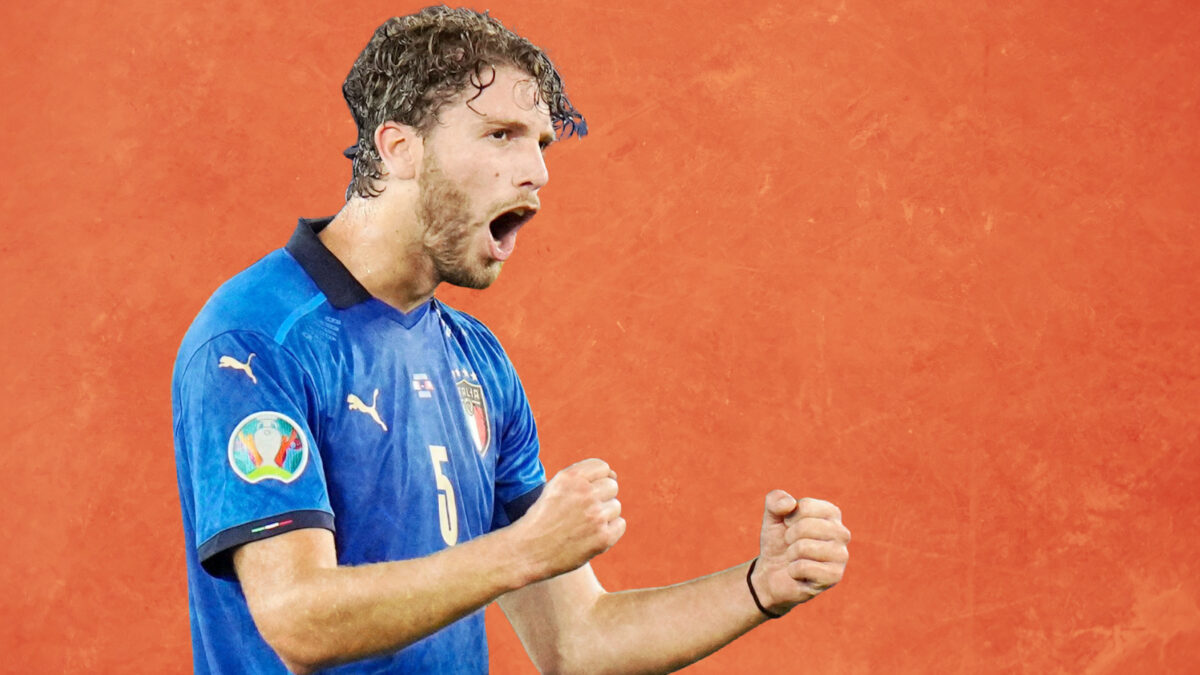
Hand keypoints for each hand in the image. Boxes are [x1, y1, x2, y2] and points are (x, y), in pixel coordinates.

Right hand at [511, 458, 625, 580]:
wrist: (528, 552)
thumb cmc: (542, 519)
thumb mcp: (554, 488)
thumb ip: (581, 478)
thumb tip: (613, 475)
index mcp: (571, 477)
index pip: (602, 467)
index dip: (598, 479)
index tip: (590, 492)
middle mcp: (584, 493)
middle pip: (612, 487)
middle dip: (601, 498)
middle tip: (584, 513)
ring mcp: (595, 515)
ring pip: (615, 507)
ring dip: (604, 516)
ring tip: (583, 526)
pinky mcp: (603, 537)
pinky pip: (620, 525)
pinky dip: (609, 531)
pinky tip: (591, 536)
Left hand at [752, 490, 849, 615]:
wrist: (773, 573)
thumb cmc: (778, 541)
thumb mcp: (772, 517)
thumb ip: (775, 500)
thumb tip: (790, 503)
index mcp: (831, 513)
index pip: (805, 506)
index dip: (788, 518)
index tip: (789, 526)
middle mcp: (842, 533)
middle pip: (805, 526)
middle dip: (789, 536)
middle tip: (791, 545)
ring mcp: (841, 555)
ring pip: (804, 547)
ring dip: (791, 554)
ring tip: (795, 558)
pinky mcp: (835, 575)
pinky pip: (803, 567)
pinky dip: (793, 570)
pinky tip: (799, 573)